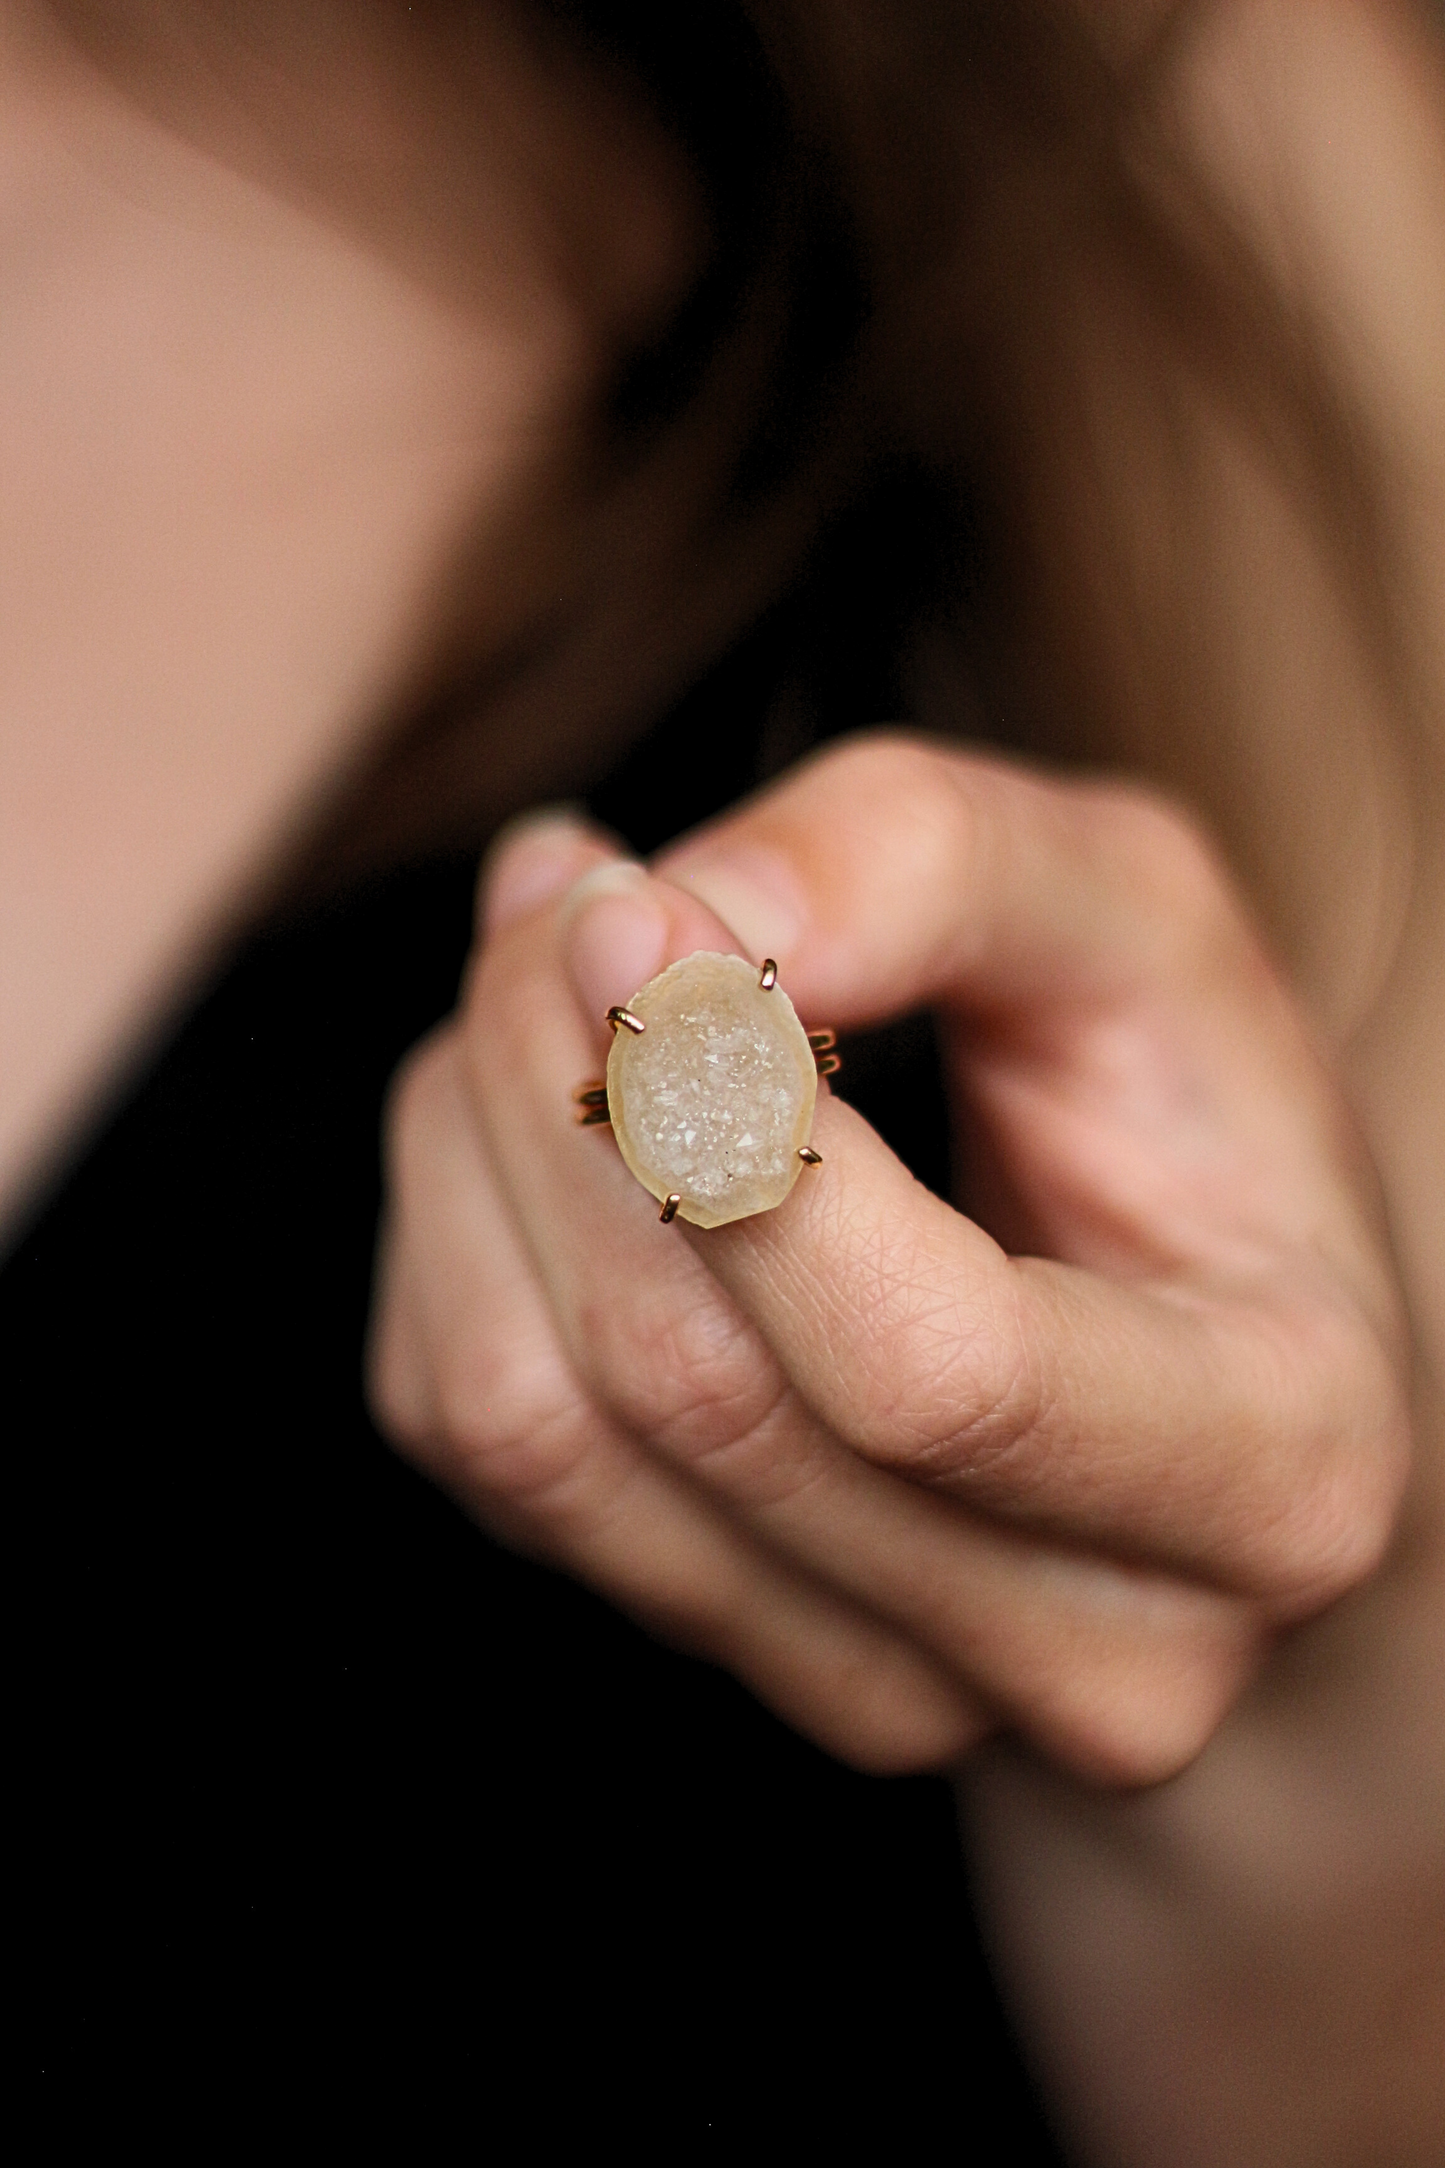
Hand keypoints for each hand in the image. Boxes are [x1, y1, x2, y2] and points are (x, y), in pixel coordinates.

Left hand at [368, 735, 1409, 1782]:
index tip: (634, 911)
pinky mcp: (713, 1643)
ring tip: (548, 976)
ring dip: (484, 1151)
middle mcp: (1089, 1651)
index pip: (927, 1368)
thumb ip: (936, 868)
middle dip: (573, 1097)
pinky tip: (546, 1117)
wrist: (1184, 1331)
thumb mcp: (1136, 918)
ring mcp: (887, 1685)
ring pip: (538, 1431)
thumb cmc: (1184, 1116)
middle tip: (569, 895)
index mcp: (1268, 1476)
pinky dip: (462, 1229)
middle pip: (696, 1393)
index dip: (731, 1130)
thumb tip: (671, 925)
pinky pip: (473, 1436)